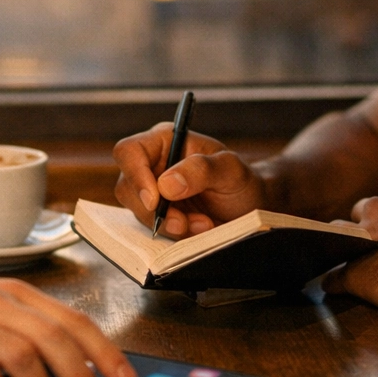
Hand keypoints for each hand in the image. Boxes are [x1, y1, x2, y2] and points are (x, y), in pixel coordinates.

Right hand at [113, 123, 265, 237]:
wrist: (249, 207)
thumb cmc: (240, 180)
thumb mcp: (230, 169)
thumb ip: (201, 170)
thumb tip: (165, 184)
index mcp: (164, 142)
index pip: (129, 152)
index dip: (135, 175)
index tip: (155, 200)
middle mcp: (152, 165)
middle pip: (127, 187)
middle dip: (155, 210)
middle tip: (185, 222)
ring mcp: (152, 192)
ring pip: (139, 212)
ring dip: (169, 225)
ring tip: (203, 223)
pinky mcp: (157, 216)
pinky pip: (152, 229)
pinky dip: (174, 235)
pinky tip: (198, 228)